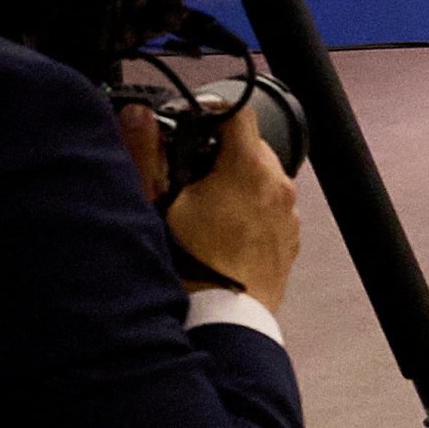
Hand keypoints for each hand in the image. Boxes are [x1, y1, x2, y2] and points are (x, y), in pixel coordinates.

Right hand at [117, 101, 302, 313]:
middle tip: (188, 170)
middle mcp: (278, 185)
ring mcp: (289, 213)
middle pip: (251, 146)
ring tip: (201, 204)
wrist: (224, 317)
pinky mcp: (290, 237)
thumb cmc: (191, 264)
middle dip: (220, 151)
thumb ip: (147, 153)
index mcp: (249, 167)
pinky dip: (250, 208)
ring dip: (236, 180)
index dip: (211, 110)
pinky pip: (270, 208)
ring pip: (262, 178)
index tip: (192, 119)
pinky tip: (221, 229)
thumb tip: (138, 116)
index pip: (238, 113)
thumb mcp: (157, 202)